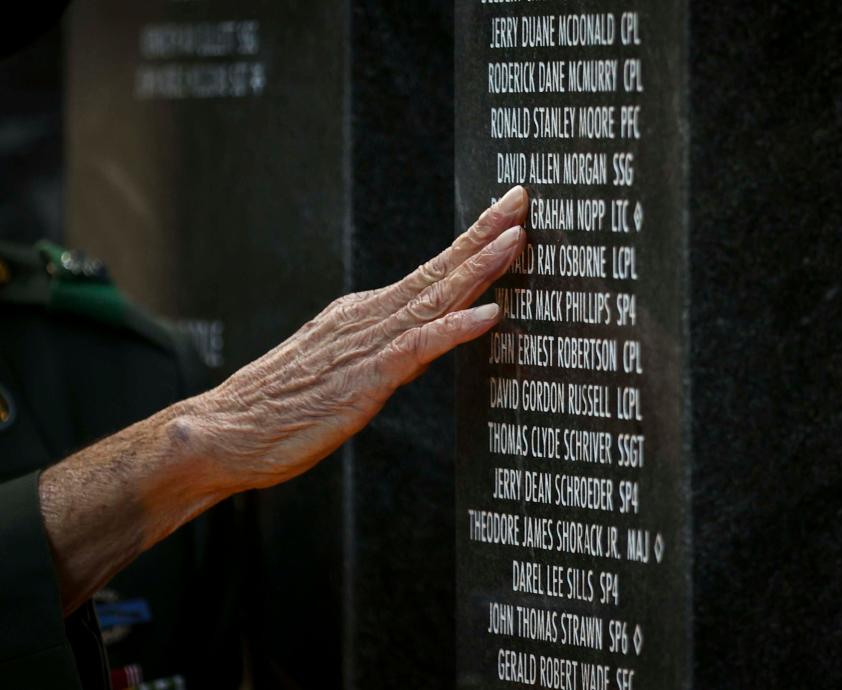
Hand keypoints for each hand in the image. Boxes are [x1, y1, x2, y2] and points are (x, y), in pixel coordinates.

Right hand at [183, 185, 528, 490]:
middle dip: (482, 234)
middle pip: (436, 271)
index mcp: (362, 315)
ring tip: (515, 238)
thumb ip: (382, 354)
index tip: (502, 218)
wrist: (224, 432)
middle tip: (520, 199)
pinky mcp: (364, 379)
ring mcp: (366, 345)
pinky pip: (417, 349)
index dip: (468, 244)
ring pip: (432, 299)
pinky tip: (489, 315)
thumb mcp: (338, 369)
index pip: (427, 273)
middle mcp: (367, 319)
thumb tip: (420, 348)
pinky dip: (454, 330)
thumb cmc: (278, 407)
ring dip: (478, 268)